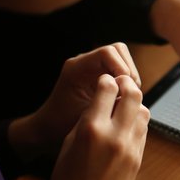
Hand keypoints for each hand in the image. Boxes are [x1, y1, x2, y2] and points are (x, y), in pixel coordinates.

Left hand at [9, 43, 140, 161]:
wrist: (48, 128)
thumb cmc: (61, 124)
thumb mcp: (85, 116)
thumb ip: (107, 103)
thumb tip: (131, 95)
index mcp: (76, 68)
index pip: (107, 53)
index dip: (122, 68)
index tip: (124, 89)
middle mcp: (84, 63)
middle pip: (118, 51)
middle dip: (128, 71)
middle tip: (128, 93)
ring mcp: (92, 67)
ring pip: (122, 58)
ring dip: (129, 76)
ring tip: (125, 96)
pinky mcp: (99, 74)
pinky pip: (119, 69)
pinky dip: (126, 81)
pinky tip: (122, 98)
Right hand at [35, 74, 149, 179]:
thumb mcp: (69, 143)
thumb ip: (88, 118)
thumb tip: (103, 100)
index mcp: (91, 128)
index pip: (108, 88)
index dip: (106, 81)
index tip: (105, 80)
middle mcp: (115, 135)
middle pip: (134, 94)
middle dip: (127, 84)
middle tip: (121, 84)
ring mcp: (130, 148)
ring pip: (144, 111)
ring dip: (135, 104)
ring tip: (123, 107)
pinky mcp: (139, 159)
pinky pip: (144, 130)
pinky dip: (137, 123)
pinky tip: (126, 126)